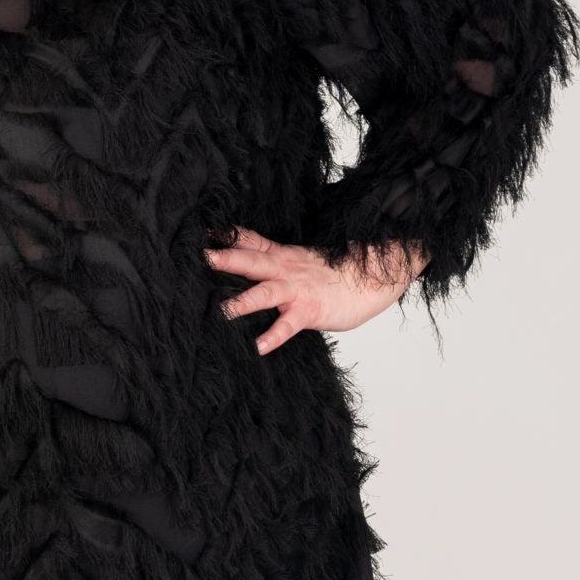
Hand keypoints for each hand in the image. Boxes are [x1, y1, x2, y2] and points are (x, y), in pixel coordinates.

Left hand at [203, 227, 426, 353]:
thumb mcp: (302, 262)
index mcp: (283, 256)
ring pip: (266, 293)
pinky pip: (288, 325)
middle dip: (228, 259)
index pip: (251, 242)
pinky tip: (258, 347)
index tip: (203, 233)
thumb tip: (249, 267)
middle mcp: (286, 270)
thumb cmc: (337, 274)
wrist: (376, 276)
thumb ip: (276, 263)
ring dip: (243, 301)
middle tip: (203, 257)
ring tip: (222, 311)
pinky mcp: (310, 311)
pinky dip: (273, 336)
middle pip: (252, 261)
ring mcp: (297, 290)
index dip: (228, 237)